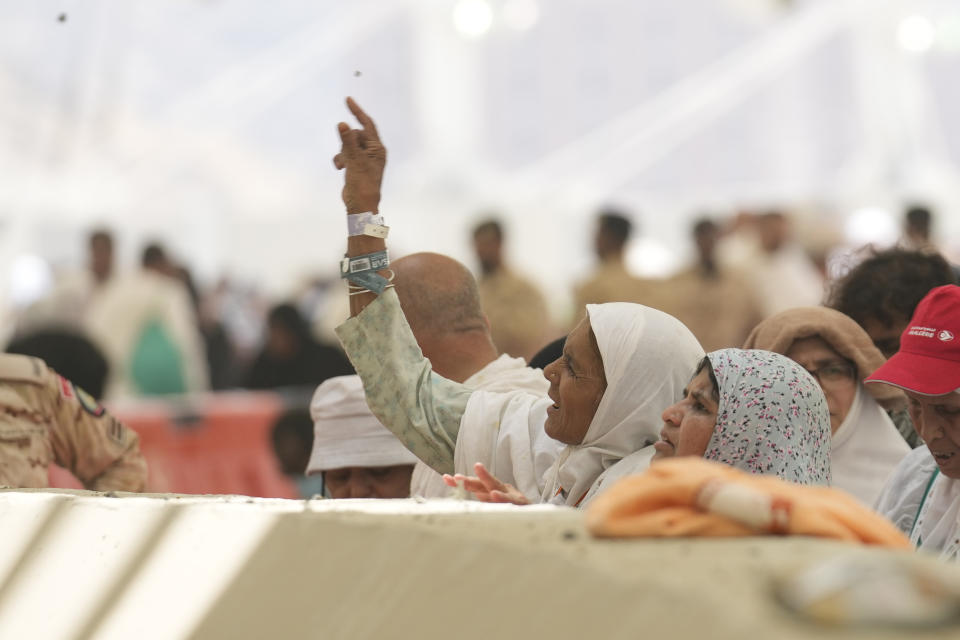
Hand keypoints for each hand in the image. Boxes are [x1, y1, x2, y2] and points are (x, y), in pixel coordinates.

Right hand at [333, 97, 385, 213]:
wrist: (360, 204)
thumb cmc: (363, 183)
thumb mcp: (354, 160)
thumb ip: (348, 141)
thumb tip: (342, 123)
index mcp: (377, 148)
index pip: (367, 124)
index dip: (358, 111)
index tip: (348, 100)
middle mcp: (373, 152)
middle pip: (355, 135)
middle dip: (346, 143)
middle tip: (346, 156)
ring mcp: (364, 159)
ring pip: (348, 145)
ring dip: (342, 153)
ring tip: (343, 165)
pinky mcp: (357, 165)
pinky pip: (345, 155)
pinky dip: (341, 159)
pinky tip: (340, 168)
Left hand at [443, 462, 530, 504]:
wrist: (535, 515)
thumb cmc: (511, 510)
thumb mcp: (493, 506)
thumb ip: (479, 504)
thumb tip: (460, 505)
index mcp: (492, 490)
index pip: (474, 484)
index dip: (461, 482)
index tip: (446, 478)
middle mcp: (500, 490)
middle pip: (483, 483)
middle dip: (470, 481)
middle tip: (457, 478)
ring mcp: (511, 496)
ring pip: (497, 488)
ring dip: (487, 482)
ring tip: (473, 476)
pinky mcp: (521, 505)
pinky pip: (511, 501)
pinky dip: (502, 498)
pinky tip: (495, 495)